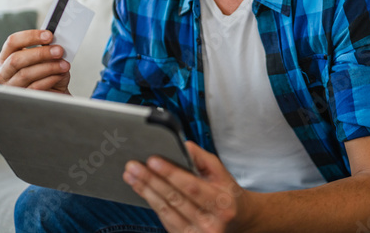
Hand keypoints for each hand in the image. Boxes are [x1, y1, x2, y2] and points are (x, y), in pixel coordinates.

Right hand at [0, 29, 70, 93]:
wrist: (56, 92)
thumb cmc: (49, 72)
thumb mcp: (48, 57)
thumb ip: (48, 47)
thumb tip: (56, 39)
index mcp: (8, 56)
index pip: (12, 42)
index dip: (30, 36)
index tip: (49, 35)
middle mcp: (6, 71)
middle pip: (16, 59)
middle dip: (40, 53)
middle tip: (59, 50)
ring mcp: (12, 86)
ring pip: (25, 74)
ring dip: (49, 67)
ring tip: (64, 64)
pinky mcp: (22, 97)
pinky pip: (35, 87)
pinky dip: (50, 79)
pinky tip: (60, 75)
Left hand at [123, 141, 255, 232]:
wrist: (238, 221)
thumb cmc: (226, 192)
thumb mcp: (221, 172)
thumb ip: (202, 158)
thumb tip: (183, 146)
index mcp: (221, 202)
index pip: (191, 186)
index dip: (170, 173)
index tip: (153, 160)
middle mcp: (211, 222)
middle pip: (174, 199)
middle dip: (151, 180)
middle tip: (134, 166)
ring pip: (166, 211)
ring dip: (146, 192)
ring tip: (132, 176)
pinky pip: (165, 220)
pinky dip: (151, 203)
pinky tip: (142, 189)